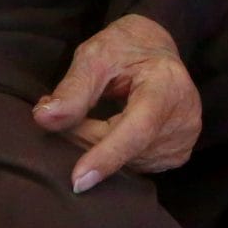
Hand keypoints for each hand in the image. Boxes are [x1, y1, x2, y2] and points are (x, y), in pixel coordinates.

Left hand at [31, 13, 201, 193]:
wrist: (155, 47)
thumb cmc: (124, 47)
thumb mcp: (95, 55)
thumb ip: (72, 88)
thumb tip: (43, 118)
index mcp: (167, 85)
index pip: (137, 129)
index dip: (106, 155)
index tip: (78, 180)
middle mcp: (184, 117)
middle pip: (127, 148)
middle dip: (87, 139)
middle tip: (64, 117)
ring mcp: (184, 139)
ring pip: (128, 162)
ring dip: (99, 148)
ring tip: (92, 117)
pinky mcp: (179, 154)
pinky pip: (136, 166)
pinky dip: (115, 156)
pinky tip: (110, 133)